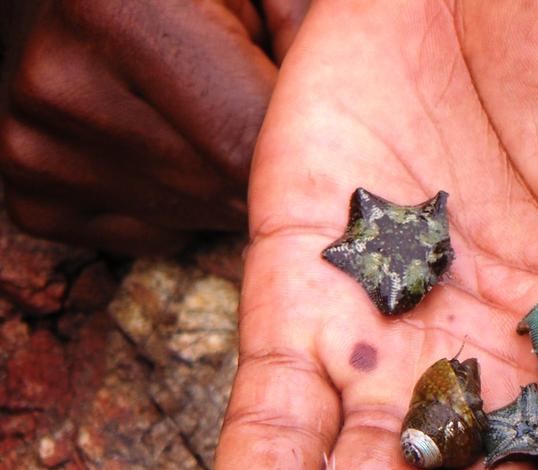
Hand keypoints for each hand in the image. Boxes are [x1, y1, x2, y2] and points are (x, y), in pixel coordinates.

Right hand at [0, 0, 308, 253]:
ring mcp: (32, 145)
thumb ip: (311, 38)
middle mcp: (60, 84)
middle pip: (223, 192)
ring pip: (192, 219)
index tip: (320, 135)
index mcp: (122, 15)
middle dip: (265, 170)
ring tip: (207, 122)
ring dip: (225, 190)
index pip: (252, 147)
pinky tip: (164, 148)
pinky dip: (177, 210)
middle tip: (260, 121)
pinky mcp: (31, 193)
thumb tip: (364, 131)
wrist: (88, 0)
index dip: (301, 149)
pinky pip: (147, 237)